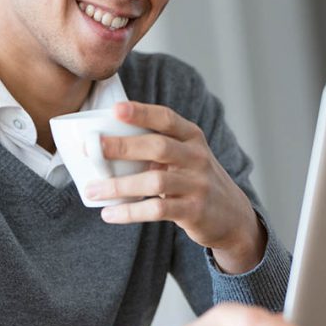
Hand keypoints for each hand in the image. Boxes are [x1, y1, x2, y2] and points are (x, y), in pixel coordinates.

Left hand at [84, 102, 265, 272]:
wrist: (232, 216)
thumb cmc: (196, 180)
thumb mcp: (186, 156)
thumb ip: (158, 147)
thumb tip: (106, 143)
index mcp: (192, 137)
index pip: (166, 118)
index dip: (141, 112)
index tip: (115, 109)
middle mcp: (197, 157)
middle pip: (158, 146)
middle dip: (123, 146)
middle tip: (93, 149)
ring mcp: (198, 184)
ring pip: (155, 180)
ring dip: (119, 185)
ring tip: (92, 190)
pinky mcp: (194, 211)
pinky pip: (157, 209)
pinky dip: (130, 212)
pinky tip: (109, 213)